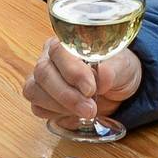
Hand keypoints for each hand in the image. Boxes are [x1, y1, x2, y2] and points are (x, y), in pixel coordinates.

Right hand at [23, 39, 140, 127]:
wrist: (117, 88)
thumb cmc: (116, 70)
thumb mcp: (122, 67)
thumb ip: (112, 70)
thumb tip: (102, 75)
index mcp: (67, 42)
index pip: (59, 51)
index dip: (72, 72)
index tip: (90, 89)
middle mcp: (49, 58)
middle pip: (43, 73)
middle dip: (67, 95)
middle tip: (90, 109)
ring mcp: (41, 79)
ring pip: (35, 91)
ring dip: (61, 106)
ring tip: (86, 112)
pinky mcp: (40, 99)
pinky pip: (37, 107)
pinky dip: (56, 114)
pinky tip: (75, 114)